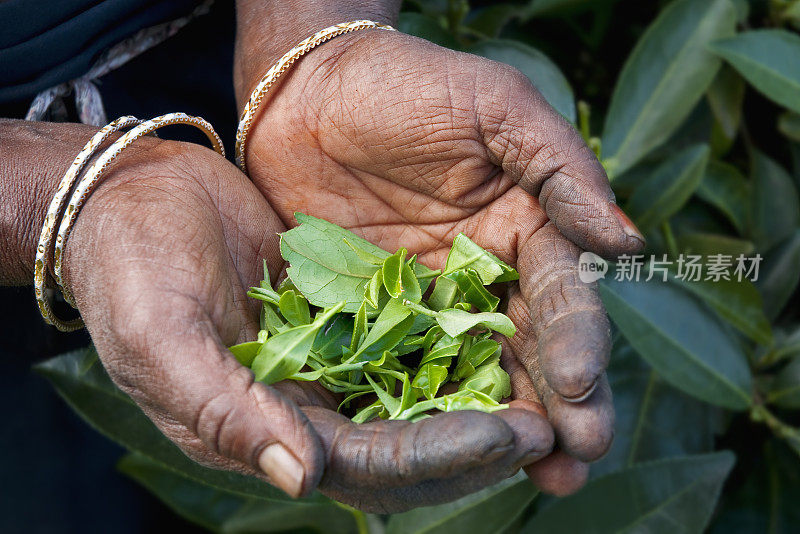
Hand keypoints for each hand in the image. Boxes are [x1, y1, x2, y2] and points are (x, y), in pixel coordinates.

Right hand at [60, 137, 554, 511]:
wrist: (131, 199)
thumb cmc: (129, 265)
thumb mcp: (161, 337)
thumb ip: (225, 410)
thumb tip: (302, 480)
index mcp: (262, 430)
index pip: (368, 462)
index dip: (439, 455)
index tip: (509, 436)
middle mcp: (304, 410)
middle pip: (410, 447)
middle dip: (482, 444)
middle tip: (557, 428)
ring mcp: (328, 363)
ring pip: (421, 401)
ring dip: (485, 403)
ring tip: (555, 394)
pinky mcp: (345, 317)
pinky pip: (412, 342)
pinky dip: (459, 348)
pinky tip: (509, 335)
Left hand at [237, 29, 644, 492]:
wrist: (309, 91)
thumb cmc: (408, 85)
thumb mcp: (496, 105)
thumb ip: (561, 168)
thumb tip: (630, 243)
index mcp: (526, 231)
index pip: (562, 297)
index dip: (577, 344)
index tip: (580, 388)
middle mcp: (485, 278)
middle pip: (530, 352)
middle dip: (558, 408)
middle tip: (576, 460)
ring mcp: (429, 305)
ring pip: (473, 375)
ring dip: (501, 426)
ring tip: (534, 475)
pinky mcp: (374, 318)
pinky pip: (403, 368)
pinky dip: (423, 409)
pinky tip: (438, 449)